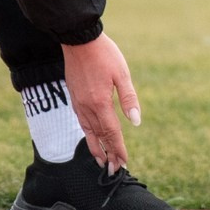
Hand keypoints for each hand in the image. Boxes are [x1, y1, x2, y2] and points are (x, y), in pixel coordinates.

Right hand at [61, 33, 141, 170]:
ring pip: (88, 132)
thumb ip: (129, 99)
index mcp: (101, 103)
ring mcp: (79, 103)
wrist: (78, 40)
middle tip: (113, 170)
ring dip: (95, 147)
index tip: (123, 163)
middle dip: (108, 154)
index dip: (118, 149)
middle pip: (99, 137)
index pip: (111, 133)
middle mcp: (87, 107)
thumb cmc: (104, 54)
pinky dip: (87, 134)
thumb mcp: (122, 74)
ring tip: (101, 160)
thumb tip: (135, 121)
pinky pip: (81, 122)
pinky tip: (91, 136)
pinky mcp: (74, 97)